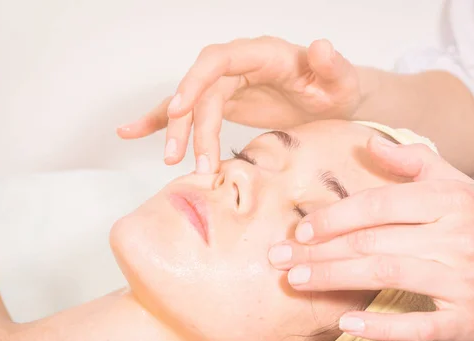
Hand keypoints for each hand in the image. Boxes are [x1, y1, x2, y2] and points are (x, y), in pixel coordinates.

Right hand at [117, 36, 362, 173]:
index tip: (179, 109)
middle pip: (200, 90)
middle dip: (189, 124)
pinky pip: (189, 111)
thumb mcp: (340, 80)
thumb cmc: (336, 89)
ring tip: (168, 160)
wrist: (332, 102)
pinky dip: (159, 121)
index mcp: (262, 54)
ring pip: (191, 105)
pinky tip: (133, 132)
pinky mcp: (223, 102)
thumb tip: (320, 46)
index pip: (218, 60)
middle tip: (185, 160)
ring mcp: (228, 84)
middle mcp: (238, 65)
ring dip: (175, 131)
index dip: (195, 81)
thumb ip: (331, 65)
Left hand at [267, 136, 473, 340]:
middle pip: (373, 240)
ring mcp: (463, 279)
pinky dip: (379, 326)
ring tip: (297, 282)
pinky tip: (345, 324)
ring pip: (386, 275)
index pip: (378, 203)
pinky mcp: (468, 319)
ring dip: (335, 279)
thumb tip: (369, 141)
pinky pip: (417, 324)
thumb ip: (415, 161)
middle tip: (279, 259)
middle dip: (319, 250)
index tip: (299, 230)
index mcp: (450, 200)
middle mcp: (456, 235)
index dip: (333, 217)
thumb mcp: (462, 187)